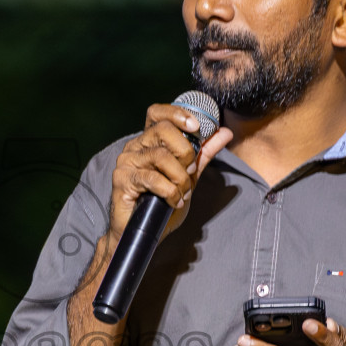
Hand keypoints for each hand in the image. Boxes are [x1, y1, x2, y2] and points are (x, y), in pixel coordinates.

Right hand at [108, 103, 234, 240]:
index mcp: (148, 142)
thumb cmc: (161, 204)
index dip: (177, 113)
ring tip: (183, 193)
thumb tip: (224, 132)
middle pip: (162, 129)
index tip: (197, 127)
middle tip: (191, 170)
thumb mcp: (188, 176)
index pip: (157, 113)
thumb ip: (203, 154)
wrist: (142, 233)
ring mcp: (126, 162)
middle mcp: (135, 147)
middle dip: (185, 150)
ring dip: (180, 177)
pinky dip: (170, 192)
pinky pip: (153, 179)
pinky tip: (174, 202)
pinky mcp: (122, 180)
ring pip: (161, 156)